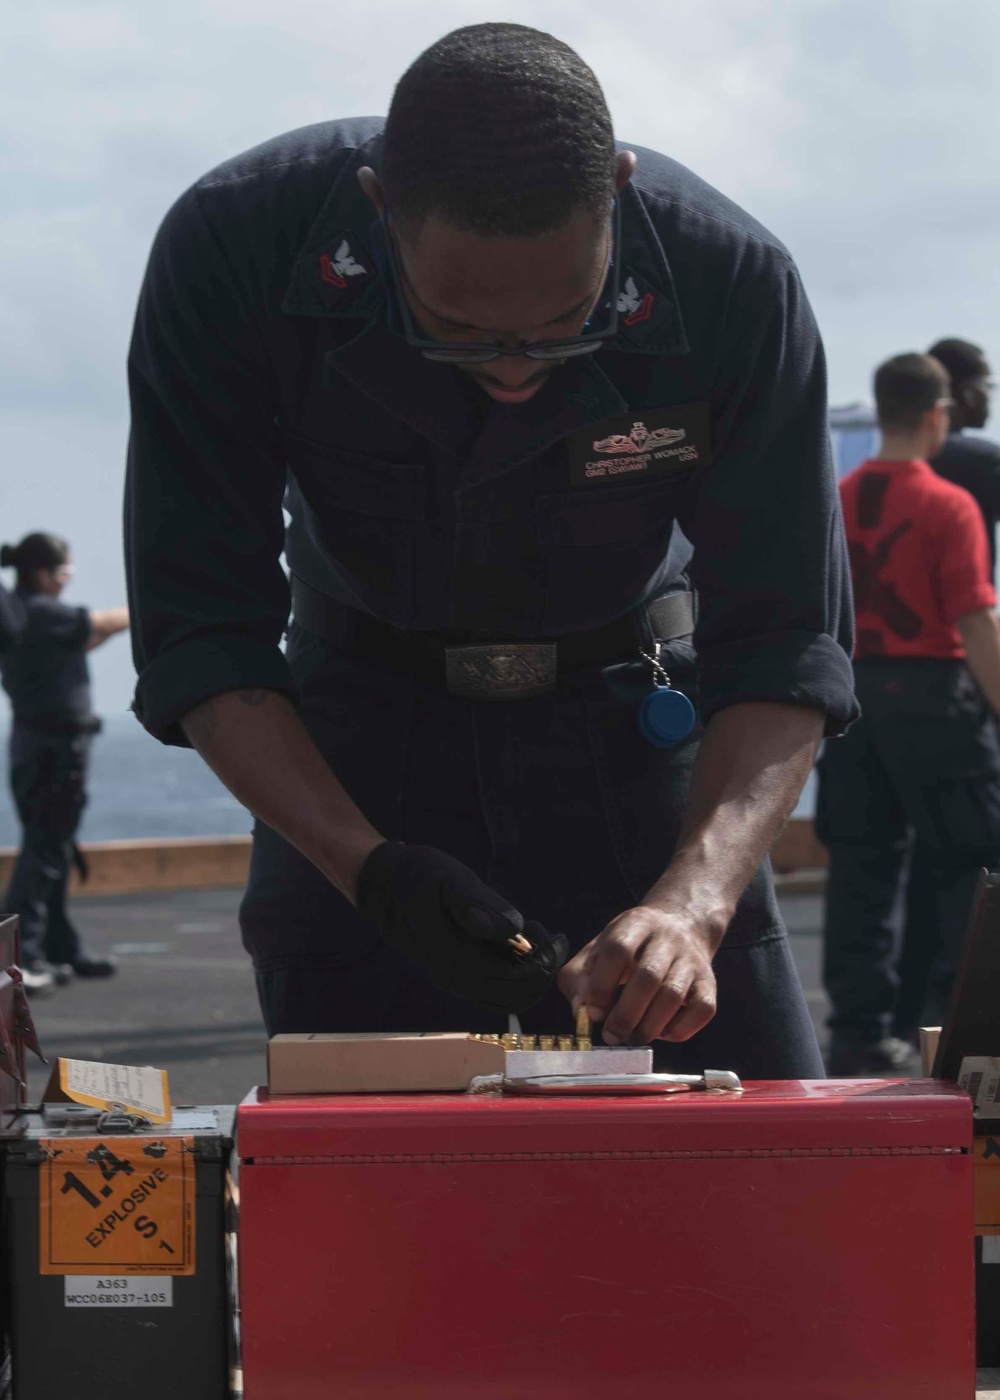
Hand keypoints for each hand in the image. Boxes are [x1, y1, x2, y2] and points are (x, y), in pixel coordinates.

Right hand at [356, 842, 567, 1013]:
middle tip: (550, 935)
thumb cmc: (417, 876)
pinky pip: (499, 988)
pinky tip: (520, 941)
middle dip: (542, 969)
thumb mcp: (447, 879)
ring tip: (535, 934)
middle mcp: (456, 981)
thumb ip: (477, 904)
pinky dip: (519, 972)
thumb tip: (513, 929)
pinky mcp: (460, 975)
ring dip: (532, 971)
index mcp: (455, 962)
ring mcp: (457, 981)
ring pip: (509, 996)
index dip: (543, 964)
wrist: (385, 886)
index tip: (556, 936)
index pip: (514, 982)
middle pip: (517, 996)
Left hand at [558, 904, 717, 1044]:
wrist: (681, 927)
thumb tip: (583, 1011)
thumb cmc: (630, 948)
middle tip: (612, 1034)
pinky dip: (680, 1029)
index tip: (593, 1011)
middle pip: (647, 977)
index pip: (618, 949)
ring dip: (649, 1026)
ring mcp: (691, 960)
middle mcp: (667, 938)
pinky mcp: (709, 982)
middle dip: (625, 1014)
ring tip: (633, 1036)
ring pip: (673, 995)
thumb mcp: (598, 950)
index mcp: (634, 924)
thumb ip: (580, 978)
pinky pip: (702, 1010)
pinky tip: (662, 1032)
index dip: (602, 984)